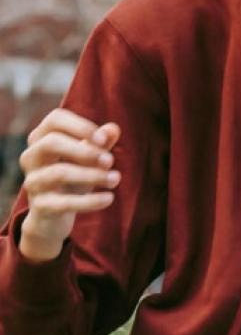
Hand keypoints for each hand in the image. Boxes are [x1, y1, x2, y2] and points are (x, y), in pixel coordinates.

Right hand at [17, 110, 122, 262]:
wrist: (53, 214)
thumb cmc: (73, 176)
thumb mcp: (89, 158)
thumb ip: (100, 142)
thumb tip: (113, 129)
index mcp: (42, 138)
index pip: (55, 119)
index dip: (80, 126)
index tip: (103, 139)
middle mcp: (31, 157)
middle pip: (51, 142)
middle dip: (85, 150)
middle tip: (111, 160)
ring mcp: (33, 181)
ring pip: (59, 173)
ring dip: (92, 175)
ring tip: (116, 179)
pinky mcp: (40, 206)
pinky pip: (64, 202)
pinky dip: (90, 201)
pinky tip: (109, 198)